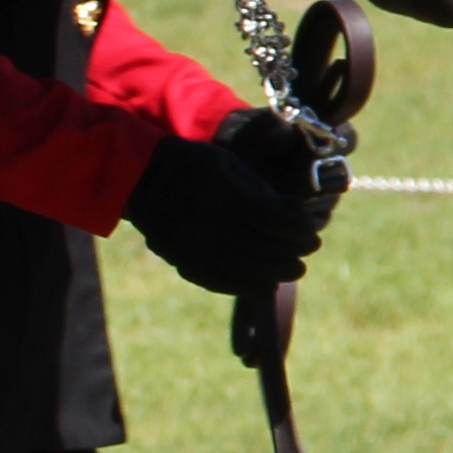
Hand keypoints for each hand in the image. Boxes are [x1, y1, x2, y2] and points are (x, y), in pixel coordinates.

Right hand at [125, 113, 335, 294]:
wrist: (140, 178)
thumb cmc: (194, 166)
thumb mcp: (230, 165)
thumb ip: (260, 191)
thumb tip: (290, 217)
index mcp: (226, 195)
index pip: (277, 222)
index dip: (300, 231)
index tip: (311, 233)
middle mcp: (211, 224)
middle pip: (266, 249)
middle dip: (294, 253)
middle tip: (307, 252)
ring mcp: (195, 246)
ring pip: (246, 270)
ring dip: (275, 274)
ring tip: (292, 270)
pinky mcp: (182, 261)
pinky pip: (220, 282)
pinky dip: (247, 287)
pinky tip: (265, 285)